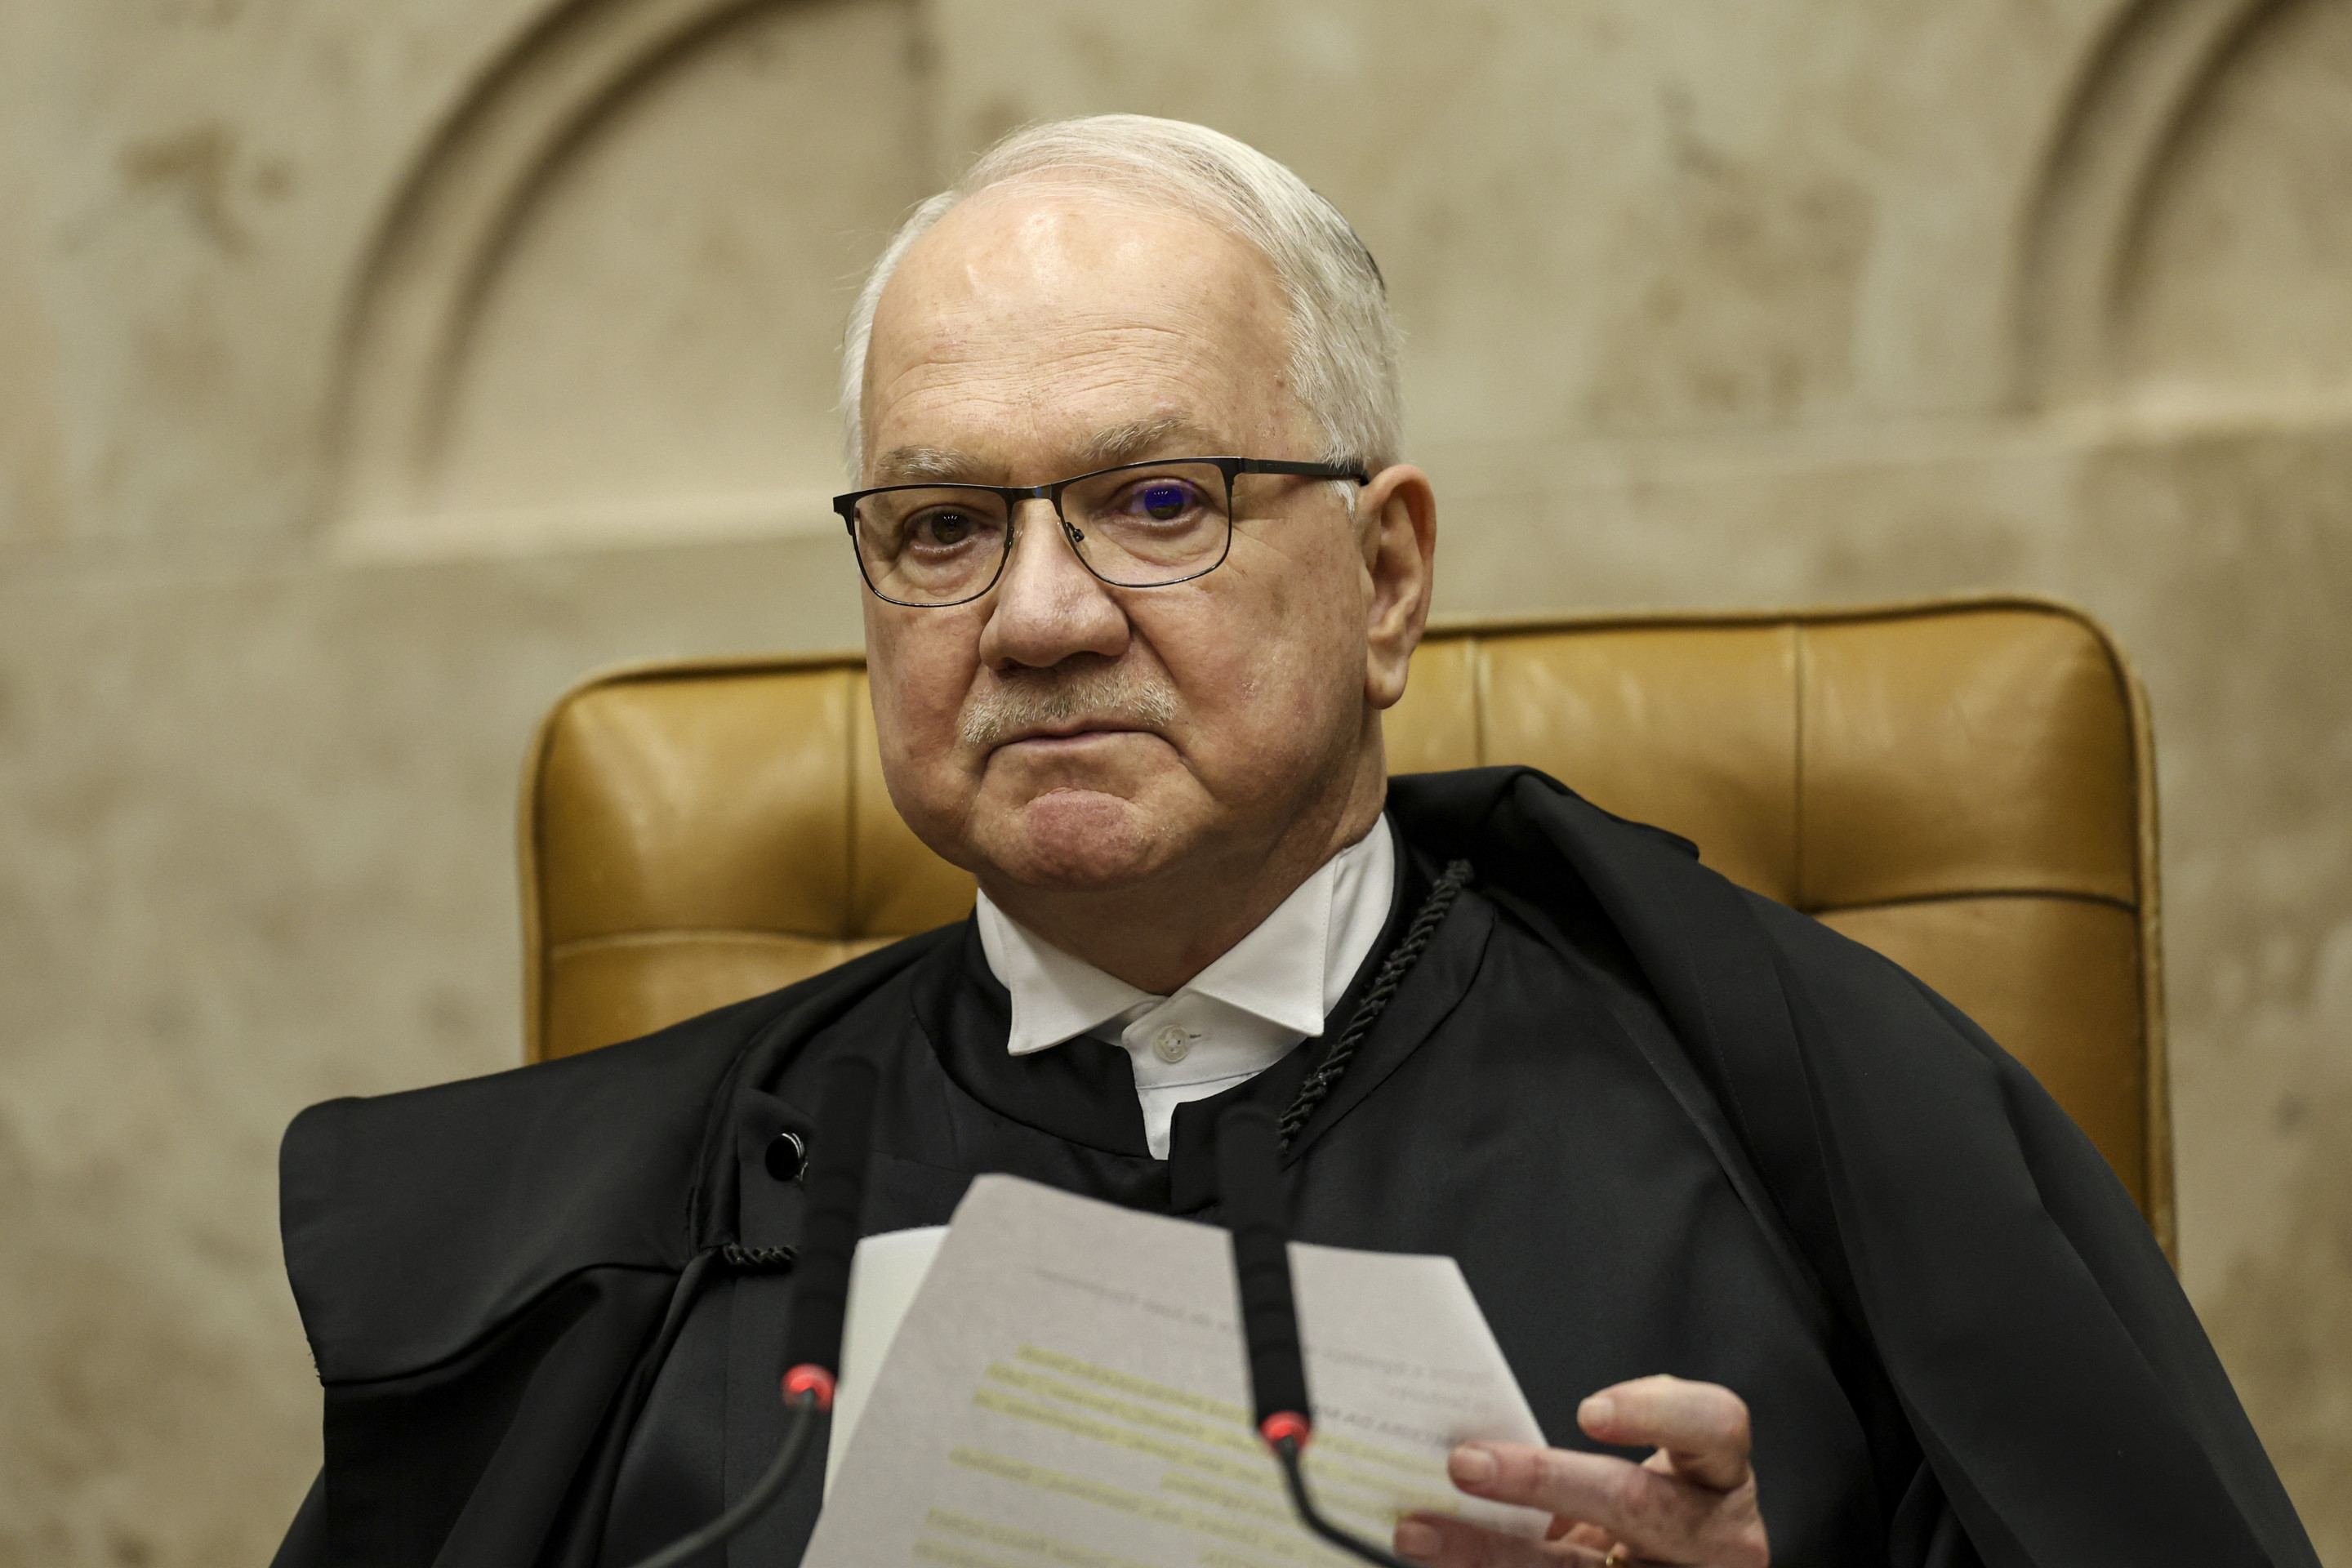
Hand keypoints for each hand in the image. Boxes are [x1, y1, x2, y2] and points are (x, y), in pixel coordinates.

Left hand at [1392, 1374, 1767, 1566]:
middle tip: (1464, 1464)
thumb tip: (1470, 1436)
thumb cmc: (1648, 1508)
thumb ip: (1590, 1450)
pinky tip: (1446, 1562)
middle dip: (1542, 1481)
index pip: (1714, 1425)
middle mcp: (1720, 1539)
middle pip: (1636, 1503)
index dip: (1657, 1412)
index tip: (1586, 1413)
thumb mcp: (1639, 1473)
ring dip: (1487, 1552)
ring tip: (1419, 1532)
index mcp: (1720, 1475)